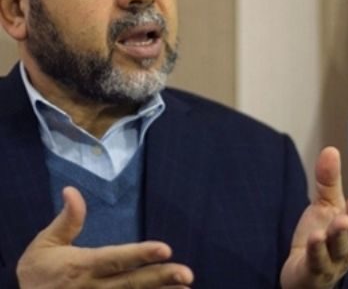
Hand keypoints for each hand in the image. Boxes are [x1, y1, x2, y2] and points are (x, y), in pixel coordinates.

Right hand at [16, 186, 193, 287]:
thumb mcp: (46, 244)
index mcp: (83, 266)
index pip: (116, 259)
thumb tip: (72, 190)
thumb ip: (67, 220)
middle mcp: (95, 287)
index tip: (166, 248)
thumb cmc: (38, 273)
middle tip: (187, 273)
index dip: (140, 254)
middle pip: (132, 282)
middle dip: (161, 278)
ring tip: (186, 288)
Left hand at [280, 147, 347, 288]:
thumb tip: (330, 148)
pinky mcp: (314, 272)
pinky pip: (317, 261)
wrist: (303, 274)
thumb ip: (329, 181)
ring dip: (340, 234)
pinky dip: (318, 250)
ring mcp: (334, 261)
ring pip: (339, 248)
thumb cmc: (322, 238)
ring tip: (340, 221)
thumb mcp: (325, 206)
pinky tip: (316, 238)